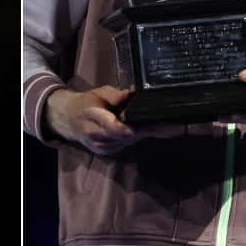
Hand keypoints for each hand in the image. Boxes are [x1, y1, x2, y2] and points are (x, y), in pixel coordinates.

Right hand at [44, 86, 178, 154]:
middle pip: (128, 135)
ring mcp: (103, 147)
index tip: (140, 130)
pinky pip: (128, 144)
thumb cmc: (86, 103)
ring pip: (130, 141)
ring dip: (149, 133)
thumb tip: (131, 93)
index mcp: (92, 118)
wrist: (68, 121)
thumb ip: (114, 95)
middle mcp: (98, 137)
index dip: (126, 129)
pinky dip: (141, 136)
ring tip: (174, 127)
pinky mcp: (108, 152)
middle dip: (152, 130)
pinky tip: (158, 130)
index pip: (111, 126)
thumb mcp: (98, 93)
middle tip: (177, 127)